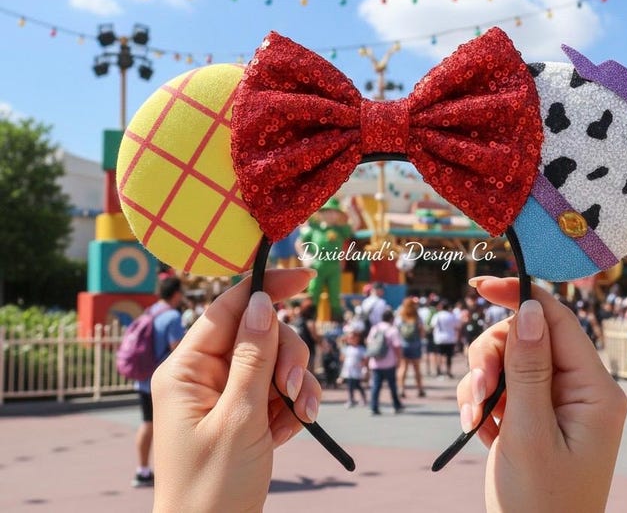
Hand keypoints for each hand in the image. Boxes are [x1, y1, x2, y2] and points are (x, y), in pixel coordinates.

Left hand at [152, 268, 320, 512]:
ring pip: (275, 362)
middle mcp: (204, 375)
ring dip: (295, 386)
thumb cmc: (213, 487)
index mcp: (187, 369)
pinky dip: (291, 408)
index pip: (228, 308)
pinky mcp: (245, 413)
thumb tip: (262, 301)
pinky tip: (286, 433)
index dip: (265, 286)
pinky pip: (278, 391)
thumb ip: (254, 357)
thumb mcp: (239, 418)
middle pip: (261, 334)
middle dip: (287, 358)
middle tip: (292, 391)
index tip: (303, 274)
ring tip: (297, 417)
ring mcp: (226, 394)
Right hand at [458, 277, 626, 512]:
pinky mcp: (535, 415)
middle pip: (526, 338)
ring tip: (473, 420)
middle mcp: (580, 390)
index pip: (558, 321)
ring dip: (482, 384)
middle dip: (492, 358)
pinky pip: (503, 386)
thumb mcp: (529, 434)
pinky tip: (478, 430)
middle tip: (477, 393)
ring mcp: (557, 403)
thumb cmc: (539, 503)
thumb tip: (529, 309)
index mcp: (595, 391)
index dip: (520, 296)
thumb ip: (528, 369)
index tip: (479, 286)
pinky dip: (482, 401)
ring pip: (509, 361)